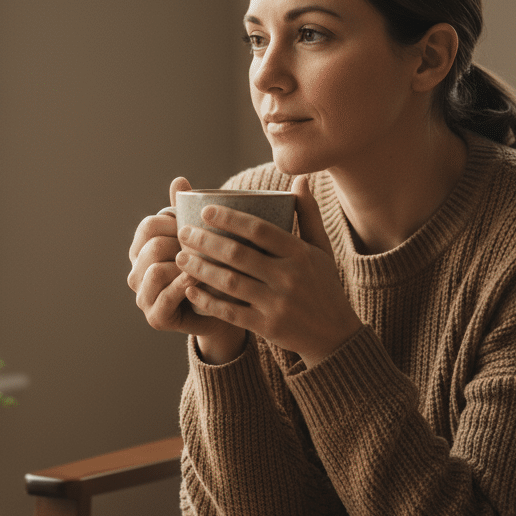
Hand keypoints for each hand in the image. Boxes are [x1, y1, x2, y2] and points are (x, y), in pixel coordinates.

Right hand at [127, 177, 247, 355]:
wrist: (224, 310)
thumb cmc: (210, 268)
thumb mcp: (198, 238)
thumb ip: (185, 212)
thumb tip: (179, 179)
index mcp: (142, 249)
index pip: (149, 225)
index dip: (175, 222)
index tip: (198, 226)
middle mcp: (136, 273)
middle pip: (153, 246)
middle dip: (181, 244)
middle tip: (207, 247)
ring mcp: (143, 297)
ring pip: (156, 270)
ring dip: (183, 266)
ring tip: (205, 263)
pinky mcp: (155, 318)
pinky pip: (165, 296)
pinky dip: (183, 285)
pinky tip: (200, 278)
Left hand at [174, 176, 360, 367]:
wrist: (335, 335)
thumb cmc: (324, 285)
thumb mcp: (322, 249)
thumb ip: (309, 215)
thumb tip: (300, 179)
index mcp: (300, 254)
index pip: (259, 230)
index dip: (230, 218)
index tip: (205, 210)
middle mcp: (289, 277)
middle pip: (238, 254)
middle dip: (205, 241)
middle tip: (183, 232)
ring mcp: (278, 304)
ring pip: (230, 283)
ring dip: (200, 269)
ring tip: (180, 257)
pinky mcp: (268, 327)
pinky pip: (231, 312)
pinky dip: (208, 301)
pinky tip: (189, 289)